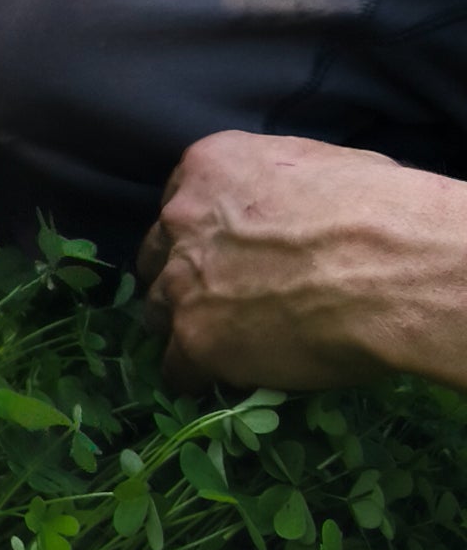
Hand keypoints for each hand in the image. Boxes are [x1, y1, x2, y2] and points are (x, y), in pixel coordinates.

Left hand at [133, 131, 466, 392]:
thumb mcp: (320, 166)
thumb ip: (283, 187)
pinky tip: (213, 383)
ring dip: (182, 325)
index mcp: (209, 167)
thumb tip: (301, 208)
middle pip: (160, 255)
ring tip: (212, 345)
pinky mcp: (197, 337)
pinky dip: (194, 376)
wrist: (391, 267)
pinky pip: (178, 366)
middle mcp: (181, 219)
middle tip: (216, 298)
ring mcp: (183, 280)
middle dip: (182, 276)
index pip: (181, 201)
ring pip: (158, 309)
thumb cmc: (379, 210)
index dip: (203, 233)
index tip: (225, 253)